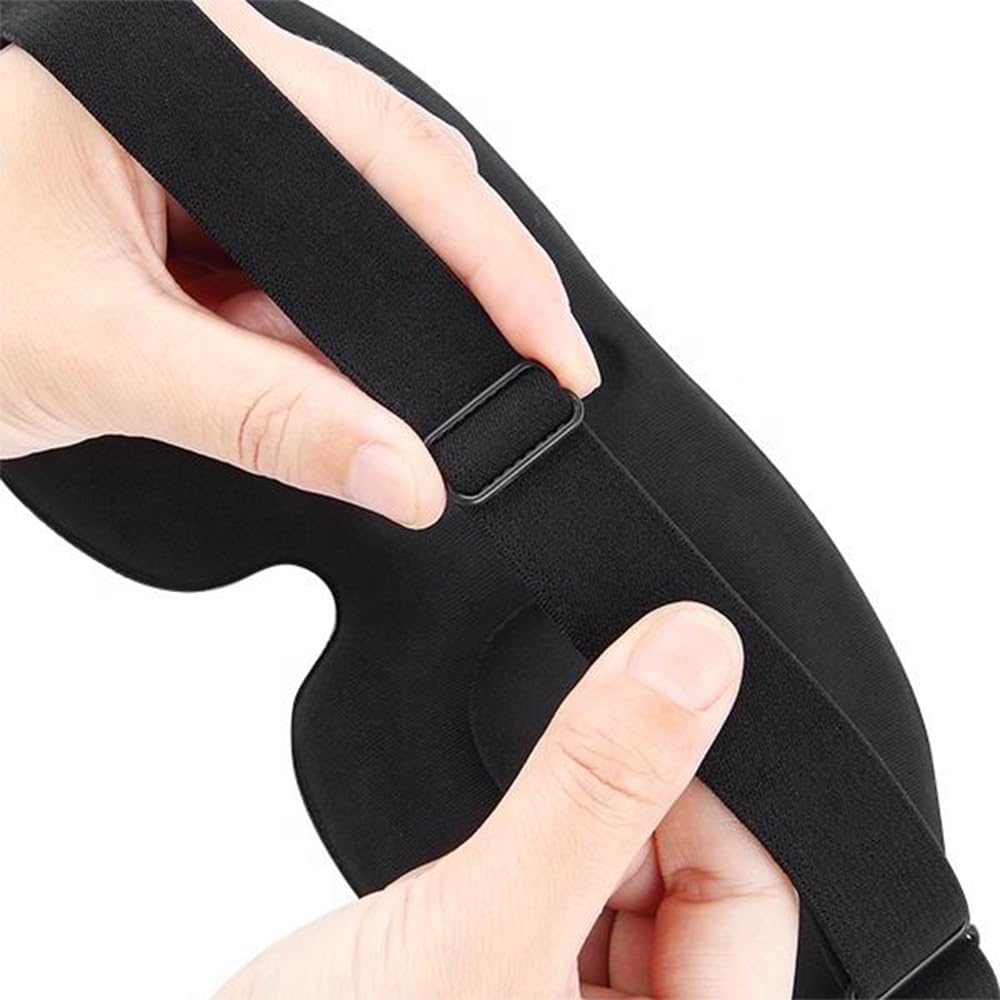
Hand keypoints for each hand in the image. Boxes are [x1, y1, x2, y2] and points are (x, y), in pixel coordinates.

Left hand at [0, 0, 598, 527]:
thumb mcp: (102, 352)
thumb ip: (269, 417)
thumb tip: (406, 473)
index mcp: (179, 70)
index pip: (389, 160)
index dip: (492, 267)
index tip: (555, 356)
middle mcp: (197, 100)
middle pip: (386, 194)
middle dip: (446, 304)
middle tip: (506, 390)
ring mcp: (196, 165)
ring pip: (342, 252)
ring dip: (370, 339)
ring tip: (374, 408)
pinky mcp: (187, 224)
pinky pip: (292, 287)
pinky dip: (317, 351)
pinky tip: (316, 392)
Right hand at [215, 603, 798, 998]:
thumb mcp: (477, 932)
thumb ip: (592, 792)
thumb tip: (691, 658)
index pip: (754, 899)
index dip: (692, 796)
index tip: (624, 724)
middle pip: (685, 888)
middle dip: (613, 825)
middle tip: (533, 811)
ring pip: (612, 883)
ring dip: (561, 838)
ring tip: (488, 862)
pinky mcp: (512, 993)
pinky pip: (553, 897)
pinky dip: (523, 860)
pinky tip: (473, 874)